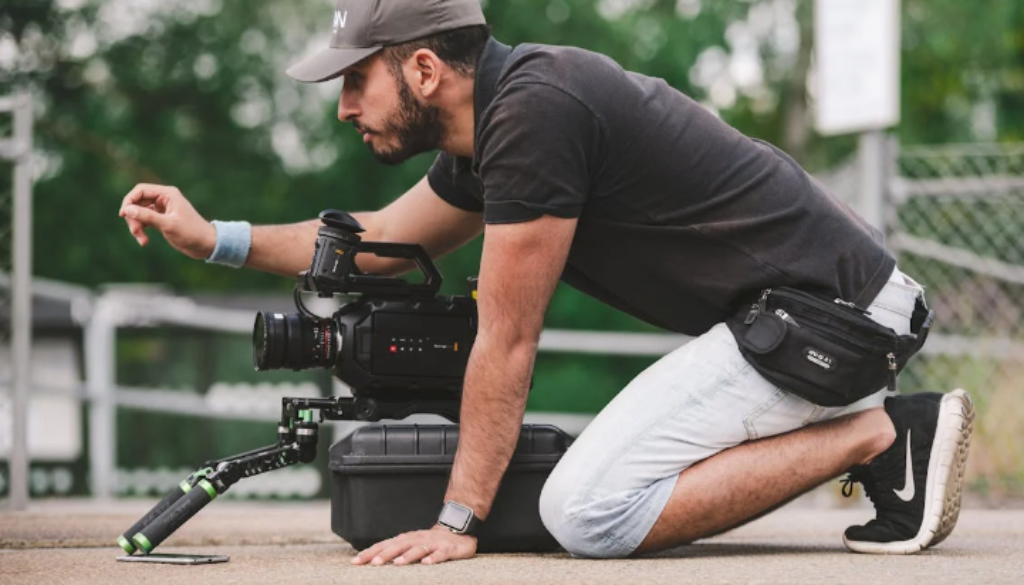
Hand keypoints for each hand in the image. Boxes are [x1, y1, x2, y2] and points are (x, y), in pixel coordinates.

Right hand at [119, 183, 216, 259]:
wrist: (206, 245)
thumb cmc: (191, 233)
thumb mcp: (168, 225)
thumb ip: (148, 216)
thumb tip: (127, 209)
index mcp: (168, 194)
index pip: (140, 190)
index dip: (129, 200)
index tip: (123, 215)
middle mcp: (164, 199)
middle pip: (137, 202)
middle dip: (133, 217)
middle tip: (135, 232)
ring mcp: (162, 210)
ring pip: (139, 213)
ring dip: (136, 226)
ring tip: (142, 241)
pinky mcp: (161, 220)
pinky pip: (145, 221)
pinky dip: (142, 230)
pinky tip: (144, 241)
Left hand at [350, 525, 476, 565]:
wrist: (459, 531)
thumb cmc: (431, 541)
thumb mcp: (412, 544)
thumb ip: (396, 550)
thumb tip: (373, 559)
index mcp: (407, 539)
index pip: (385, 544)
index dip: (371, 552)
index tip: (356, 561)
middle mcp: (418, 539)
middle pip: (399, 545)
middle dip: (385, 554)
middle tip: (372, 563)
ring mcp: (433, 543)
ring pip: (419, 549)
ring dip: (408, 556)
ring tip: (397, 563)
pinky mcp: (448, 549)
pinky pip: (440, 554)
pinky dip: (433, 559)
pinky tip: (427, 564)